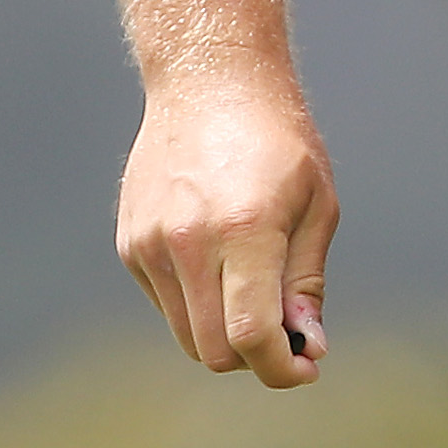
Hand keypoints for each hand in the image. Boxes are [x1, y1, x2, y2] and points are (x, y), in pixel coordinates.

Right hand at [117, 79, 336, 387]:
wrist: (210, 80)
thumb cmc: (278, 139)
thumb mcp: (316, 204)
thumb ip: (306, 282)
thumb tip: (308, 347)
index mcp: (243, 228)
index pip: (251, 335)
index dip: (282, 368)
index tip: (305, 367)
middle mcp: (187, 240)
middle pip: (214, 351)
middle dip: (255, 355)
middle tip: (287, 333)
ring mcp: (150, 243)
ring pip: (187, 335)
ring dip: (225, 332)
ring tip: (255, 287)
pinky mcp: (130, 244)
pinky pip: (166, 304)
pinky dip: (197, 302)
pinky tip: (218, 254)